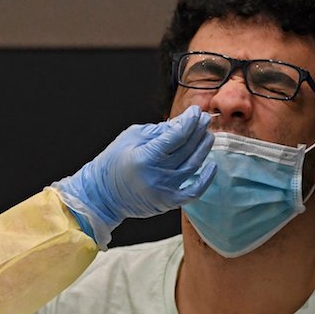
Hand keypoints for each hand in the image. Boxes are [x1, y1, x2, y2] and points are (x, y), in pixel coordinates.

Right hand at [53, 105, 214, 246]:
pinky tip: (211, 165)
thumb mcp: (131, 137)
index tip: (195, 111)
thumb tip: (182, 123)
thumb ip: (158, 130)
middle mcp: (157, 175)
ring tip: (207, 135)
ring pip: (193, 166)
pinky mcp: (169, 202)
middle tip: (204, 119)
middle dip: (198, 131)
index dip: (189, 121)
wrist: (103, 194)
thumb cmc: (113, 162)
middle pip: (187, 149)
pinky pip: (194, 191)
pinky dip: (206, 179)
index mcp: (145, 157)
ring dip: (203, 149)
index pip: (176, 135)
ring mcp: (165, 190)